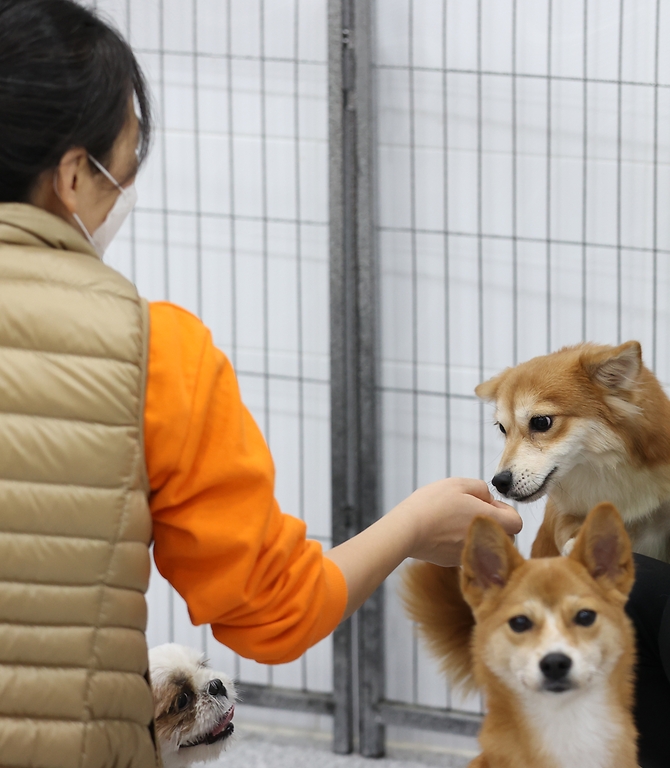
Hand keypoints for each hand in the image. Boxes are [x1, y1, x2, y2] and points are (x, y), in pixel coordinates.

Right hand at [326, 476, 521, 618]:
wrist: (407, 529)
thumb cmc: (433, 503)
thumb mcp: (459, 484)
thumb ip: (481, 488)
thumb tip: (488, 499)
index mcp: (491, 522)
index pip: (517, 522)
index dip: (505, 510)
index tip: (488, 503)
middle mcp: (484, 543)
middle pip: (501, 535)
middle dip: (491, 522)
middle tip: (470, 509)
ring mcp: (468, 554)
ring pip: (482, 543)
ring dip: (474, 531)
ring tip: (452, 518)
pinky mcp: (452, 561)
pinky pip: (464, 549)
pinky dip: (458, 540)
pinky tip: (441, 529)